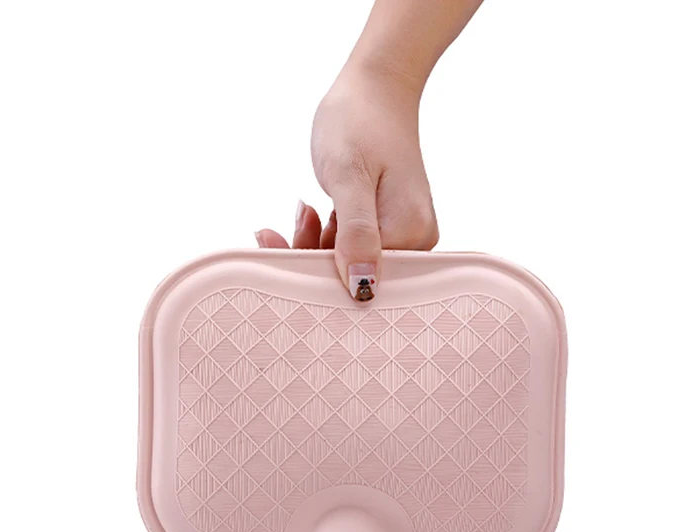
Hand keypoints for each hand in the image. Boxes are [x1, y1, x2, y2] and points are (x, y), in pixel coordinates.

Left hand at [255, 65, 438, 301]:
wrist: (376, 86)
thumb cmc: (360, 121)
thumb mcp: (348, 177)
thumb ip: (356, 234)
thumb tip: (362, 289)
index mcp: (411, 235)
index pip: (359, 278)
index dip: (314, 271)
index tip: (275, 247)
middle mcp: (416, 241)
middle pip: (354, 273)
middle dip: (310, 256)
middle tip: (273, 233)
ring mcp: (406, 233)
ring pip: (350, 260)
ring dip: (316, 243)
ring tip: (302, 210)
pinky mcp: (392, 225)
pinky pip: (355, 244)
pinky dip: (328, 234)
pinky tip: (313, 211)